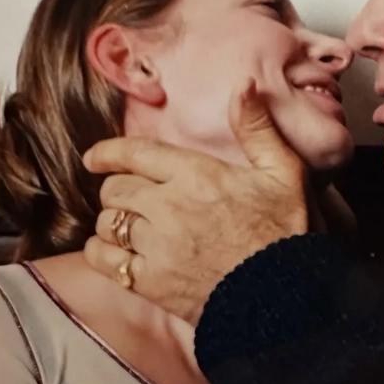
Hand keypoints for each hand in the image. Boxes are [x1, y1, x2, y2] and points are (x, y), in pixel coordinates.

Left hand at [82, 80, 309, 324]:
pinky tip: (114, 251)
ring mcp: (156, 247)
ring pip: (107, 222)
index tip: (96, 156)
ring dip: (112, 219)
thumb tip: (243, 86)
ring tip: (127, 222)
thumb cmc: (287, 234)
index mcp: (197, 175)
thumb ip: (257, 128)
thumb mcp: (285, 173)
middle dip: (117, 186)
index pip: (134, 153)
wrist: (286, 298)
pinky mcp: (150, 282)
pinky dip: (101, 252)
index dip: (108, 152)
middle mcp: (168, 207)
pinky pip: (103, 260)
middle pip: (115, 187)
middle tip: (128, 193)